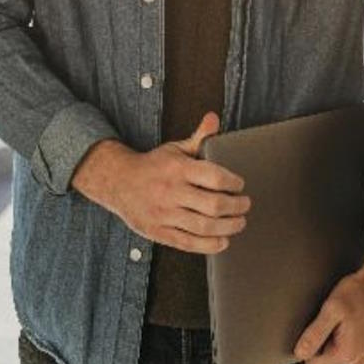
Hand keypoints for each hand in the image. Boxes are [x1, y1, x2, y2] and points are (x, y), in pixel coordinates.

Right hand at [71, 112, 250, 252]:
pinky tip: (223, 241)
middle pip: (213, 205)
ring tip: (239, 223)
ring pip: (203, 226)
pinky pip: (188, 243)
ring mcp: (164, 214)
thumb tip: (214, 118)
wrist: (118, 182)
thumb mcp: (175, 148)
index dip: (233, 182)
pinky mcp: (159, 232)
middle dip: (236, 207)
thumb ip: (199, 137)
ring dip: (228, 227)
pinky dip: (209, 245)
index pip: (214, 176)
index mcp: (177, 168)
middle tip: (245, 205)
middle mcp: (171, 192)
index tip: (240, 185)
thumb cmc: (154, 165)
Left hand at [294, 240, 363, 363]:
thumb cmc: (361, 290)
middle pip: (333, 358)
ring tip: (355, 316)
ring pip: (350, 353)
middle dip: (332, 340)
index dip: (314, 343)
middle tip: (341, 317)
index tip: (324, 324)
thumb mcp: (331, 309)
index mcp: (347, 355)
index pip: (314, 363)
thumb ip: (313, 335)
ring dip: (348, 339)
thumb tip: (299, 354)